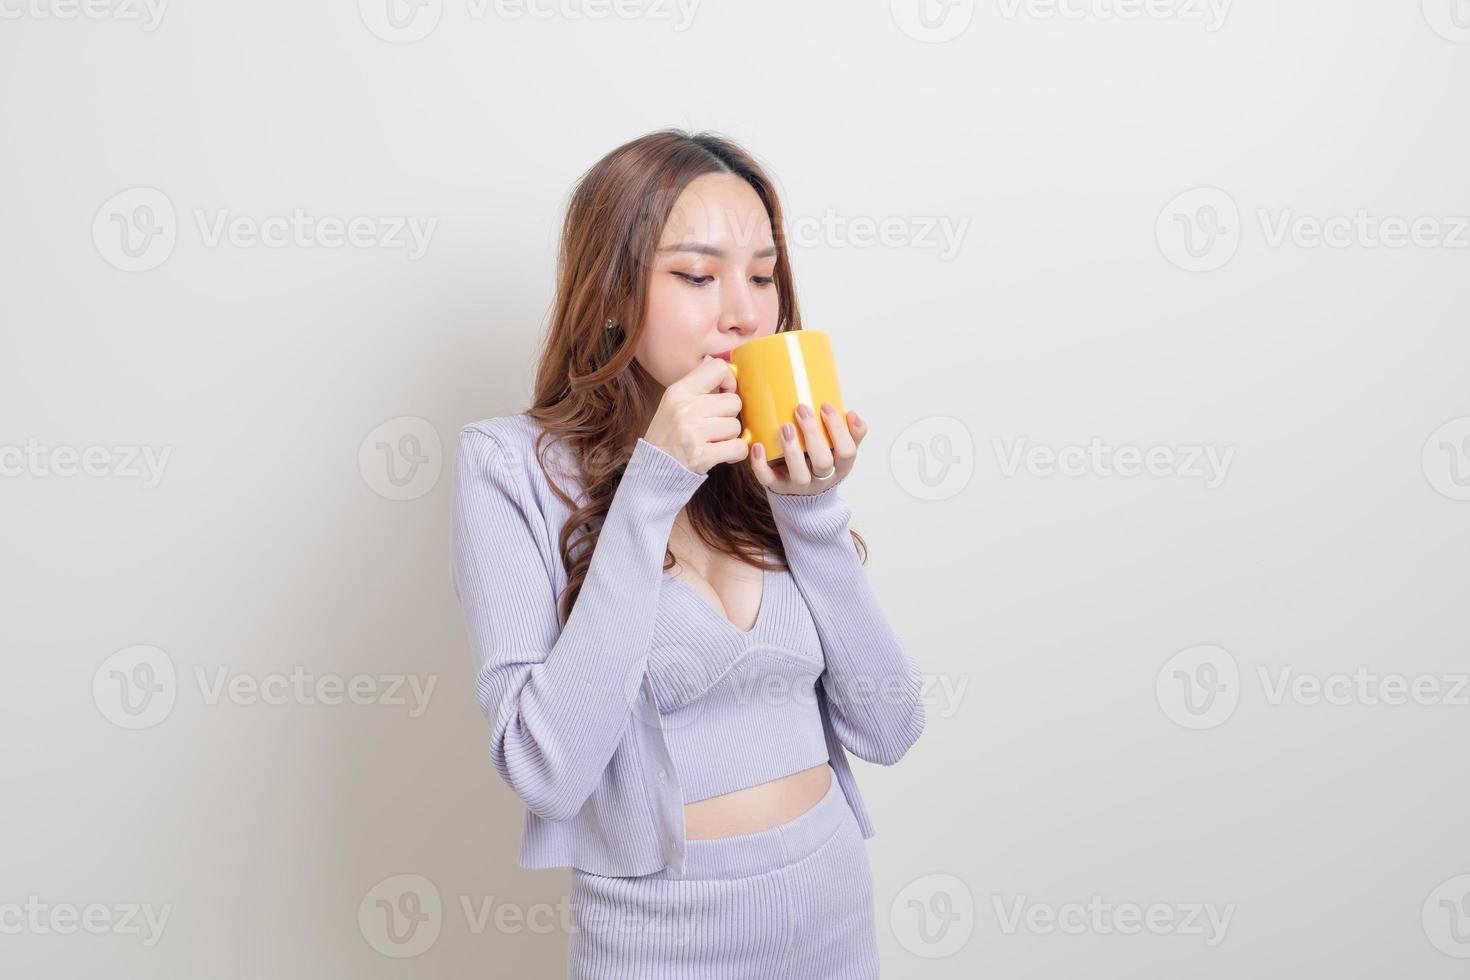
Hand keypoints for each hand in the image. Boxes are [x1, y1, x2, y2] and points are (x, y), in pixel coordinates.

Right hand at [642, 356, 746, 475]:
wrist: (652, 470)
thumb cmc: (668, 435)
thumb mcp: (673, 403)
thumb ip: (696, 385)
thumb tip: (714, 360)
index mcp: (678, 391)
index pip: (718, 368)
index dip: (728, 381)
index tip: (723, 394)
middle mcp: (685, 409)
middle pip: (733, 401)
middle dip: (729, 416)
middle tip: (714, 427)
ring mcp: (693, 432)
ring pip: (736, 426)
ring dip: (729, 436)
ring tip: (713, 442)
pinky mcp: (702, 455)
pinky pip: (738, 447)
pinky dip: (736, 453)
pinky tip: (724, 455)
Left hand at [750, 402, 865, 494]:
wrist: (805, 496)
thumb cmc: (823, 461)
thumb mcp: (841, 450)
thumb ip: (851, 433)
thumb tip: (852, 415)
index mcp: (841, 467)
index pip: (847, 452)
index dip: (839, 430)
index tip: (826, 406)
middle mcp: (822, 479)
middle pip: (823, 463)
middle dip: (813, 434)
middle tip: (802, 409)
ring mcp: (800, 486)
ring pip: (799, 475)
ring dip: (792, 450)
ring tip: (785, 426)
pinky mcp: (778, 487)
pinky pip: (768, 480)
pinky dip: (760, 464)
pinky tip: (758, 446)